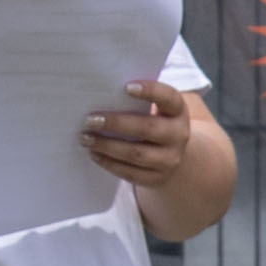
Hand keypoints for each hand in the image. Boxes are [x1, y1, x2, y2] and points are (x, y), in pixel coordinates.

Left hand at [84, 78, 216, 189]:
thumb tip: (99, 93)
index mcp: (178, 111)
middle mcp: (179, 135)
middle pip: (148, 128)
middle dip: (116, 124)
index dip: (150, 91)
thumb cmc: (154, 122)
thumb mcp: (156, 109)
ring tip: (86, 138)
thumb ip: (135, 101)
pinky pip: (131, 173)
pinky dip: (109, 163)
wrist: (172, 155)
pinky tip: (94, 154)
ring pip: (136, 154)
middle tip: (90, 120)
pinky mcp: (158, 178)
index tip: (126, 87)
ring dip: (107, 146)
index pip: (169, 98)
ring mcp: (170, 160)